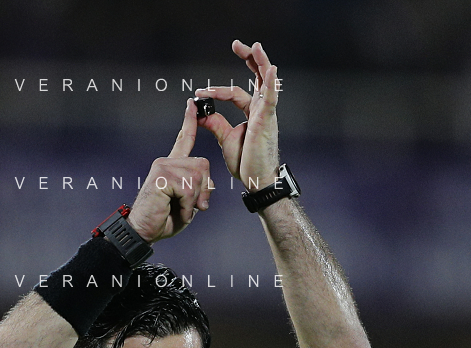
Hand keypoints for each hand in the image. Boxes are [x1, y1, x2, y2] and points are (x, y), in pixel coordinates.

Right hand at [127, 99, 212, 241]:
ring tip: (181, 210)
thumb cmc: (162, 220)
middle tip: (193, 207)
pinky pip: (188, 188)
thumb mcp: (188, 205)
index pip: (183, 140)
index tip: (192, 104)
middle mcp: (166, 162)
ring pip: (197, 177)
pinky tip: (177, 210)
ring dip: (194, 200)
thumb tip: (209, 184)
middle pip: (202, 165)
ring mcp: (163, 167)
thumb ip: (199, 190)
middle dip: (203, 189)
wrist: (142, 232)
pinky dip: (188, 205)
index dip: (189, 122)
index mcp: (171, 166)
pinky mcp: (161, 175)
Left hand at [195, 39, 279, 189]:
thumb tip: (201, 112)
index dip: (216, 91)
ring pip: (266, 81)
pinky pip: (270, 98)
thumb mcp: (225, 138)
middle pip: (257, 76)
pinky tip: (270, 69)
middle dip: (248, 58)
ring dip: (261, 62)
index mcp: (251, 111)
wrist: (255, 180)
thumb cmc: (246, 161)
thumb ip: (215, 123)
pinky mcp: (267, 121)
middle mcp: (260, 108)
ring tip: (254, 47)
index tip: (199, 93)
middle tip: (236, 44)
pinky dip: (270, 83)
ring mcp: (266, 113)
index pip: (234, 92)